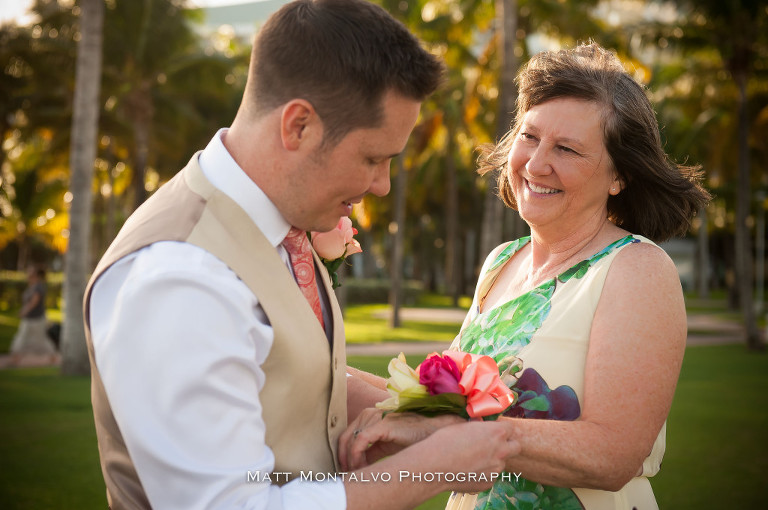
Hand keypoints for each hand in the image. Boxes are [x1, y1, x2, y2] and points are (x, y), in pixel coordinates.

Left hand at [339, 408, 464, 470]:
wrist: (430, 432)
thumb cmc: (409, 438)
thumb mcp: (384, 446)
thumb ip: (369, 451)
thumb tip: (354, 465)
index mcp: (367, 417)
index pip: (346, 436)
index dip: (343, 455)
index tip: (346, 470)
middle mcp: (369, 414)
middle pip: (344, 438)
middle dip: (344, 459)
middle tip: (348, 474)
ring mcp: (375, 417)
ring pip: (351, 440)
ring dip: (351, 460)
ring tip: (357, 473)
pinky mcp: (382, 424)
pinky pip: (360, 440)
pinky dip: (357, 456)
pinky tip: (362, 466)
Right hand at [412, 420, 520, 493]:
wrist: (435, 467)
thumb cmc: (445, 441)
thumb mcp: (462, 426)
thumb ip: (477, 425)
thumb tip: (479, 422)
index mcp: (496, 433)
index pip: (510, 428)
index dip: (502, 429)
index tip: (494, 430)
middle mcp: (501, 451)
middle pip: (516, 446)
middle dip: (508, 444)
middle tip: (494, 444)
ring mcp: (496, 469)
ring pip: (501, 462)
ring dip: (493, 459)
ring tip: (473, 459)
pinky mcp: (489, 483)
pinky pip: (491, 475)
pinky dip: (483, 472)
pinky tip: (468, 470)